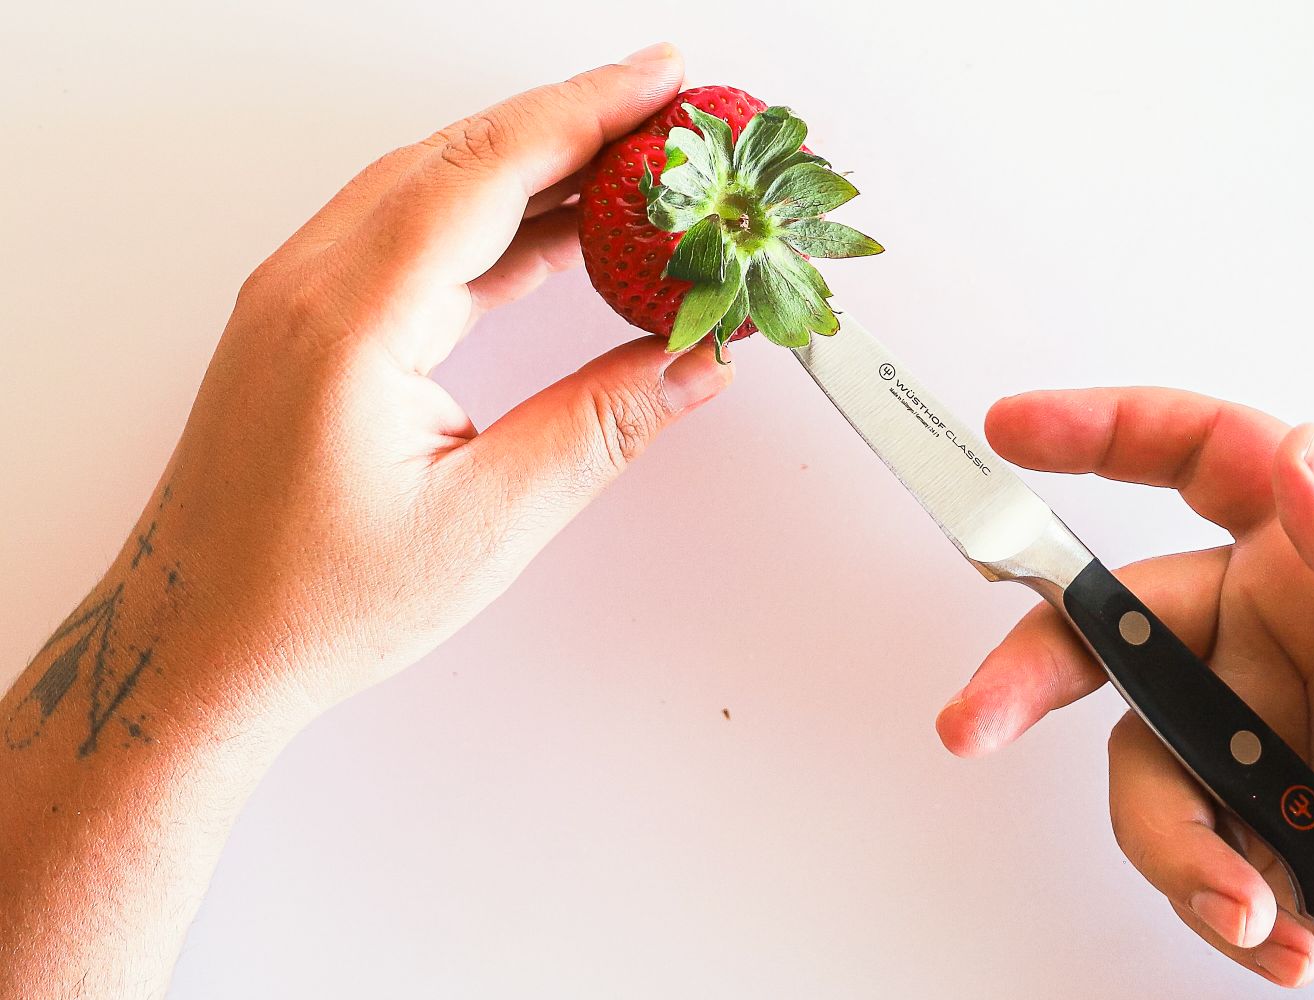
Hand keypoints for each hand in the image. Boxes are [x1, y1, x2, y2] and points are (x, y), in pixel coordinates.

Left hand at [142, 43, 728, 718]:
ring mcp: (299, 298)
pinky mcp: (309, 324)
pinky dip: (492, 224)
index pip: (486, 174)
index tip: (661, 82)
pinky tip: (556, 237)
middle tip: (666, 113)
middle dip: (572, 121)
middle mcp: (310, 286)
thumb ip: (600, 428)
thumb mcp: (484, 524)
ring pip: (432, 189)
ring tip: (631, 172)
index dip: (587, 114)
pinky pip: (411, 239)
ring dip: (534, 167)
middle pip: (459, 157)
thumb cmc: (308, 603)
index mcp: (350, 322)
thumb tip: (691, 364)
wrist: (200, 645)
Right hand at [935, 388, 1313, 996]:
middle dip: (1033, 676)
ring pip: (1131, 757)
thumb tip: (1305, 459)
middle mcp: (1256, 633)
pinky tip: (1275, 918)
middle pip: (1106, 622)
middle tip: (980, 718)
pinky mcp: (1219, 808)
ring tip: (1248, 893)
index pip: (1198, 461)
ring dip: (1176, 839)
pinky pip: (1162, 838)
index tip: (1016, 431)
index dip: (1100, 431)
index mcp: (1312, 567)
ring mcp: (1230, 723)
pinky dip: (1208, 888)